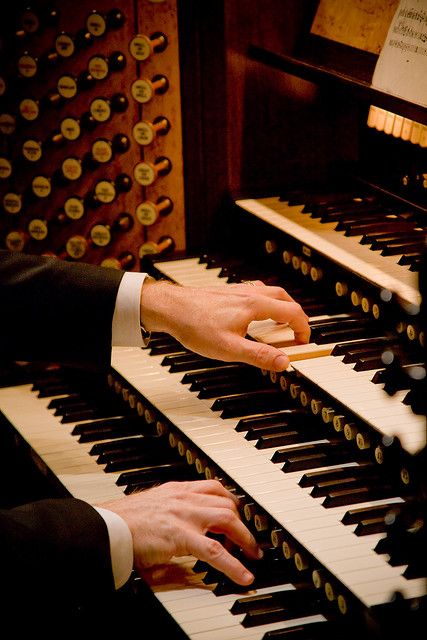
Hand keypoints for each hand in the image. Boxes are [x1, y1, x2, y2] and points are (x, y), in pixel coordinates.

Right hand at [100, 480, 261, 585]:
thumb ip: (173, 511)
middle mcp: (185, 497)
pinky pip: (216, 551)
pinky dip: (234, 564)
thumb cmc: (124, 521)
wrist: (107, 526)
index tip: (241, 514)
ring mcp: (185, 515)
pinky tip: (243, 575)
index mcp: (178, 490)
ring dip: (245, 540)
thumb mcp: (155, 507)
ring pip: (227, 521)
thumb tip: (186, 527)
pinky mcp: (181, 536)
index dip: (232, 502)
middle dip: (244, 522)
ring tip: (252, 555)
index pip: (215, 487)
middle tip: (250, 540)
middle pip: (227, 503)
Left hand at [140, 278, 309, 370]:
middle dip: (296, 315)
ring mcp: (238, 290)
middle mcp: (249, 294)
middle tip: (297, 332)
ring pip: (270, 292)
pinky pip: (255, 292)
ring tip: (280, 323)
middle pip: (284, 298)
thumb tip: (284, 362)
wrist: (170, 308)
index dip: (303, 329)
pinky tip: (254, 314)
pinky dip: (265, 302)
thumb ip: (259, 355)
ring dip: (282, 306)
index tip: (303, 342)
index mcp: (255, 306)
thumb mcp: (230, 349)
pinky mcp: (227, 292)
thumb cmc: (195, 325)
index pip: (292, 313)